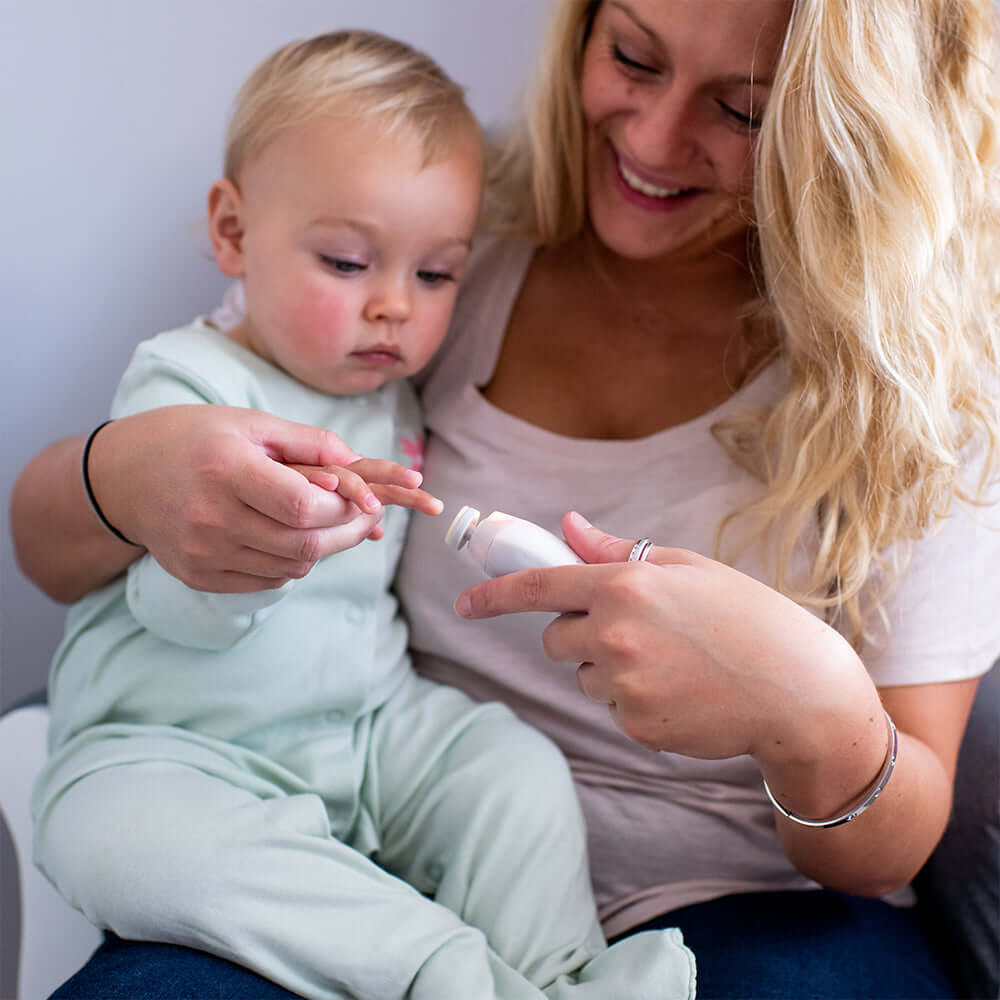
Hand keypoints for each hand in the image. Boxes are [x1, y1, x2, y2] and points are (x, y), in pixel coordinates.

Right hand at [90, 405, 425, 592]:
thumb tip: (360, 463)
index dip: (344, 508)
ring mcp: (203, 552)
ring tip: (331, 523)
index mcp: (226, 470)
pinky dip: (292, 562)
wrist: (123, 477)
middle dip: (348, 532)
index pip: (303, 507)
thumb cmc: (195, 439)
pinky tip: (291, 537)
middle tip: (369, 517)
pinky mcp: (198, 576)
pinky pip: (268, 582)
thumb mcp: (250, 423)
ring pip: (292, 567)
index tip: (367, 498)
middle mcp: (211, 517)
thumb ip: (309, 442)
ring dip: (323, 548)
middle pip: (304, 544)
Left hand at [456, 512, 875, 764]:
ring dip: (609, 669)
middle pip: (557, 639)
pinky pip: (614, 708)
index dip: (494, 594)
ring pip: (585, 676)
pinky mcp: (637, 725)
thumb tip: (568, 526)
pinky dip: (635, 701)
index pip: (538, 586)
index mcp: (625, 585)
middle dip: (577, 634)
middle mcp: (615, 634)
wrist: (798, 689)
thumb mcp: (687, 569)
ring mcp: (625, 684)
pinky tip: (681, 691)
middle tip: (631, 630)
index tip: (464, 604)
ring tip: (672, 663)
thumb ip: (617, 553)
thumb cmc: (747, 616)